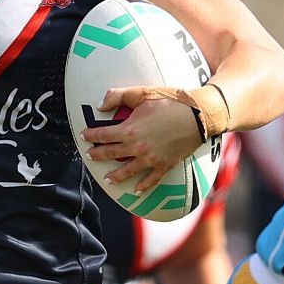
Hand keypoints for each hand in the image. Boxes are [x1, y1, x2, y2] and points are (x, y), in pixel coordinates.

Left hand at [81, 86, 202, 191]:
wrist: (199, 114)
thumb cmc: (171, 101)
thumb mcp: (142, 92)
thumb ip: (118, 96)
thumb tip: (100, 105)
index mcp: (129, 129)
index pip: (103, 135)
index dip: (91, 136)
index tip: (84, 136)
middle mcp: (137, 148)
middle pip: (111, 154)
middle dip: (98, 155)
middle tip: (90, 156)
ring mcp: (151, 159)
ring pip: (127, 171)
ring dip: (115, 176)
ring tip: (108, 178)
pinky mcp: (164, 165)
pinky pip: (151, 180)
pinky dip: (143, 187)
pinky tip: (136, 191)